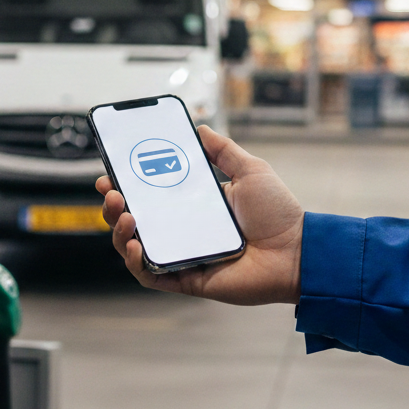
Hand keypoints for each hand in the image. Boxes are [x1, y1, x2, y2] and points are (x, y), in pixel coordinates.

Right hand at [96, 125, 302, 304]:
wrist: (297, 250)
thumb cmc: (278, 214)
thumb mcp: (250, 170)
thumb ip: (223, 150)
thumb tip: (199, 128)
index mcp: (193, 207)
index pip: (149, 197)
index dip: (125, 187)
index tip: (110, 174)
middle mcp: (184, 232)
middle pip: (135, 223)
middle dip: (113, 208)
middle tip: (111, 193)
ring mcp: (183, 257)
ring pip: (136, 249)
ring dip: (120, 233)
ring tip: (123, 215)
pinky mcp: (187, 279)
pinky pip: (151, 275)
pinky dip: (137, 263)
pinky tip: (136, 246)